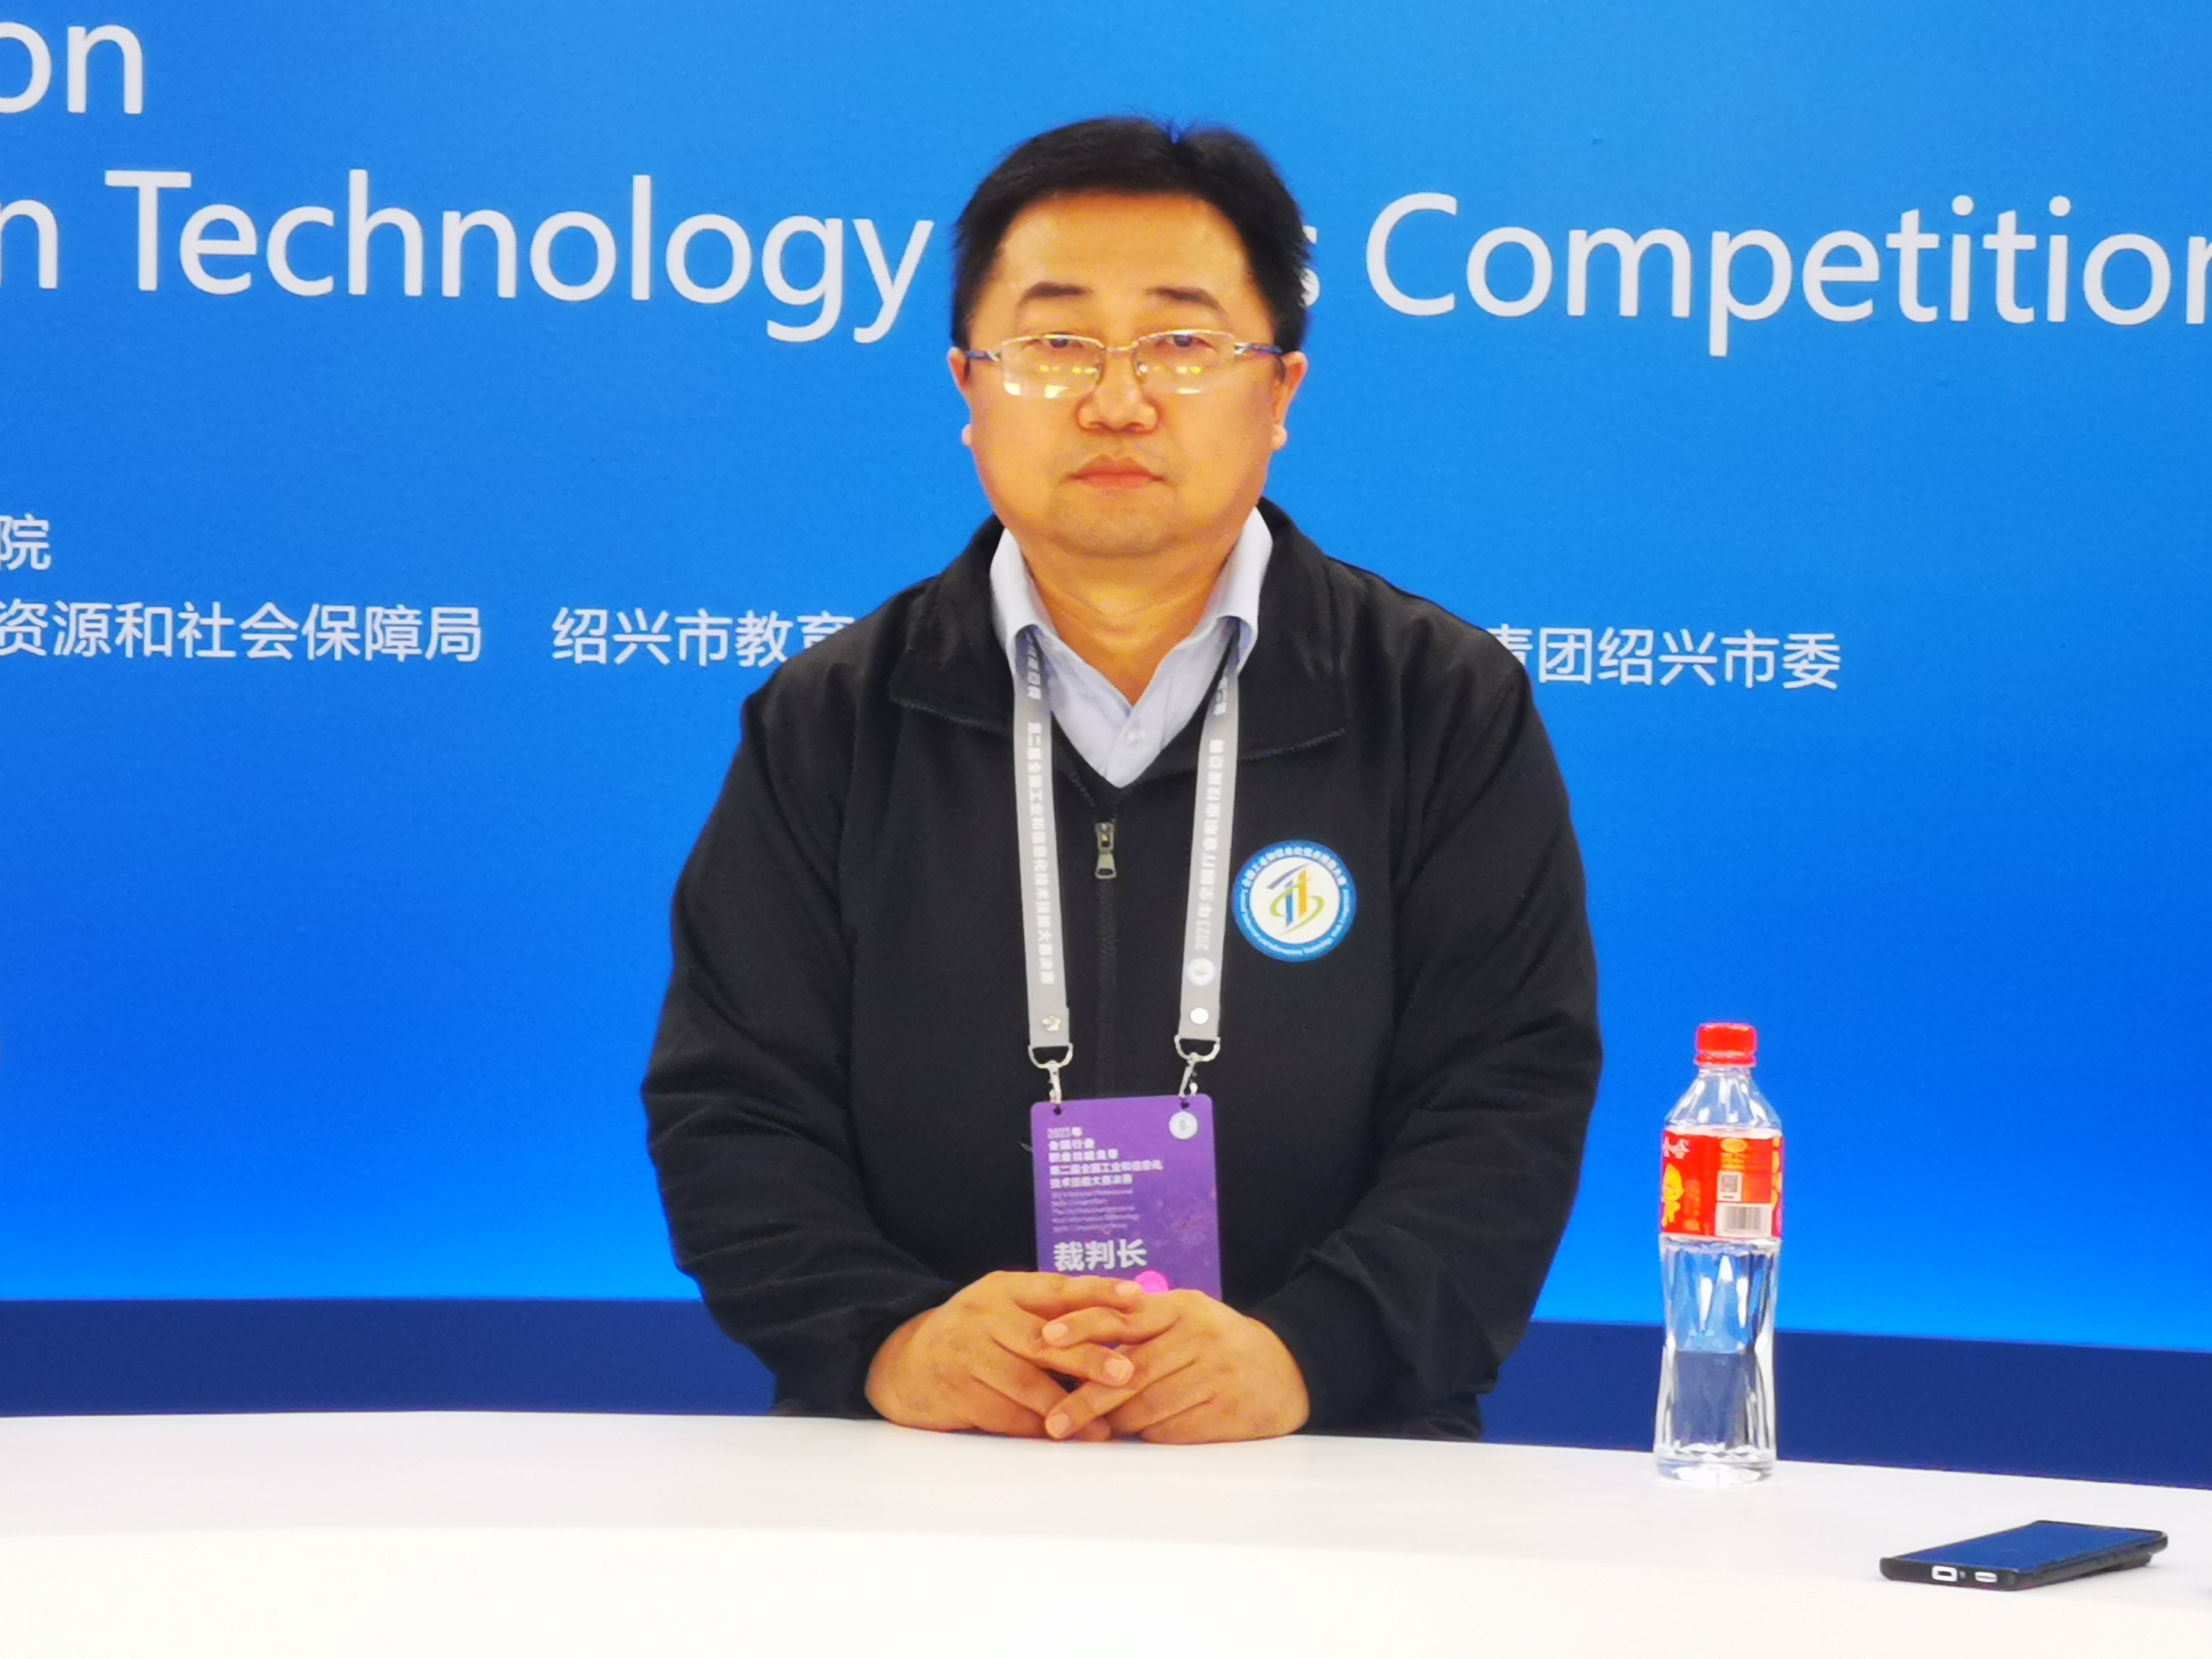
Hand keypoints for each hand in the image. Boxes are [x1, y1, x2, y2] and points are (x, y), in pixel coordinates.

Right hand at [865, 1271, 1145, 1438]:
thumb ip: (1048, 1314)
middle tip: (1128, 1374)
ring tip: (1102, 1428)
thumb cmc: (973, 1336)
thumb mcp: (1003, 1310)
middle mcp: (985, 1316)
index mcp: (1004, 1289)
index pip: (1057, 1287)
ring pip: (1026, 1383)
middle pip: (1045, 1339)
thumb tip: (1118, 1326)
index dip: (1098, 1291)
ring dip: (1068, 1408)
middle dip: (1090, 1359)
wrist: (903, 1362)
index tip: (1136, 1296)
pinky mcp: (957, 1392)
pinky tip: (1061, 1438)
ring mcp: (967, 1353)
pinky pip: (1004, 1414)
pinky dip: (1036, 1429)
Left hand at [1038, 1290, 1309, 1443]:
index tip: (1046, 1339)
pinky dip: (1151, 1436)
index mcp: (1181, 1307)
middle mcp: (1198, 1336)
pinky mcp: (1228, 1411)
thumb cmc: (1218, 1343)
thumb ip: (1138, 1323)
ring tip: (1103, 1430)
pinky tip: (1147, 1433)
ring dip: (1118, 1424)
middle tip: (1054, 1423)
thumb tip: (1073, 1343)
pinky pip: (1172, 1432)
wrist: (1286, 1370)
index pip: (1122, 1314)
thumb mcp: (1185, 1317)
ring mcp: (1216, 1373)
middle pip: (1128, 1373)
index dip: (1081, 1325)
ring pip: (1147, 1407)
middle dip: (1086, 1401)